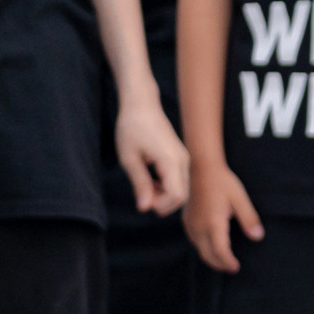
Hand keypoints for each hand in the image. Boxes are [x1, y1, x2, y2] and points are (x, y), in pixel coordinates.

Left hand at [115, 96, 190, 215]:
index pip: (176, 196)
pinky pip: (180, 181)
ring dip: (165, 196)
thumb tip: (144, 208)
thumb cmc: (131, 128)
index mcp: (171, 160)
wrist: (142, 105)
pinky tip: (151, 179)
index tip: (141, 200)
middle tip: (142, 195)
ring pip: (182, 190)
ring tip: (144, 185)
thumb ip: (139, 184)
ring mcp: (185, 159)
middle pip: (182, 196)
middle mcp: (183, 161)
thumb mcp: (129, 158)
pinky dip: (167, 187)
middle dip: (163, 203)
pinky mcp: (182, 157)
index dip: (160, 205)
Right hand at [185, 158, 261, 272]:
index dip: (228, 262)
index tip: (236, 267)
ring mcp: (191, 224)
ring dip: (211, 257)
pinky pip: (194, 241)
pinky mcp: (187, 220)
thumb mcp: (240, 199)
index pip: (220, 252)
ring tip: (224, 261)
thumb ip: (249, 219)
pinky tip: (213, 246)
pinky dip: (204, 248)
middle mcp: (199, 227)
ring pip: (199, 249)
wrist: (201, 168)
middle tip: (232, 269)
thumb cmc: (223, 183)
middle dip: (220, 264)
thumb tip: (258, 237)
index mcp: (213, 223)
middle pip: (208, 254)